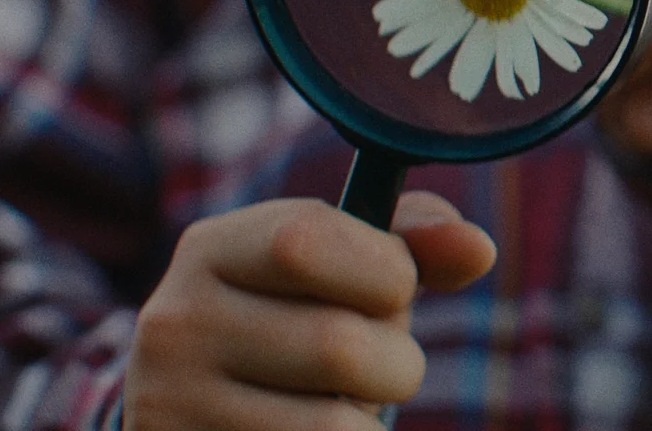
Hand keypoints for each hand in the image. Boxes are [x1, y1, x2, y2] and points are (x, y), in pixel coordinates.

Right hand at [125, 192, 495, 429]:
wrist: (207, 410)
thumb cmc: (300, 325)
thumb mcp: (341, 271)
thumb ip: (411, 246)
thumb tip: (478, 249)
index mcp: (211, 250)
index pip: (305, 240)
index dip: (383, 270)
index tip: (394, 289)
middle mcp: (176, 323)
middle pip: (338, 345)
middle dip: (395, 361)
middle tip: (379, 366)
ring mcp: (173, 404)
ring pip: (336, 426)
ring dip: (370, 421)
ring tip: (343, 407)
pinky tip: (314, 430)